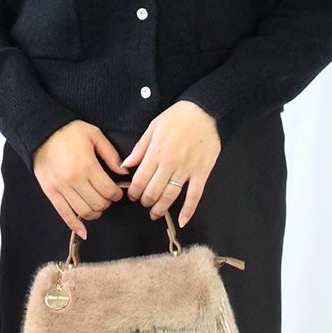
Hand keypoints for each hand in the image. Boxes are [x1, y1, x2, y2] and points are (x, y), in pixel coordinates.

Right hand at [31, 120, 128, 239]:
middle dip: (107, 203)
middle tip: (107, 196)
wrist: (41, 132)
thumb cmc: (69, 131)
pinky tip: (84, 232)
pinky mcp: (50, 192)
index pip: (109, 191)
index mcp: (88, 166)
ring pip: (84, 212)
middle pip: (98, 204)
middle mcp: (74, 180)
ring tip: (97, 205)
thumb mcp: (94, 135)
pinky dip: (75, 225)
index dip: (117, 194)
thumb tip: (124, 172)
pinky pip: (64, 214)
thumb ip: (111, 154)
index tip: (117, 191)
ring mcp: (61, 188)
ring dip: (95, 213)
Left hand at [120, 101, 220, 227]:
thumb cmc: (178, 116)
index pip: (140, 179)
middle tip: (144, 204)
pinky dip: (188, 210)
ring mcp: (187, 169)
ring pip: (171, 196)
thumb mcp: (154, 127)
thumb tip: (125, 165)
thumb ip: (140, 148)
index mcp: (156, 152)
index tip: (133, 195)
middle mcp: (170, 163)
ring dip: (161, 208)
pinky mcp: (202, 172)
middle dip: (145, 201)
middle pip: (153, 191)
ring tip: (155, 213)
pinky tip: (182, 221)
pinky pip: (195, 195)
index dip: (134, 192)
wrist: (205, 111)